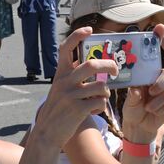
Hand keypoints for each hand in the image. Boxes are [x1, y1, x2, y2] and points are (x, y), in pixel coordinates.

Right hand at [34, 27, 117, 146]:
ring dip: (105, 93)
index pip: (66, 48)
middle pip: (93, 65)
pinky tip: (94, 110)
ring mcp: (70, 95)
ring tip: (99, 99)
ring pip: (101, 87)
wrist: (47, 133)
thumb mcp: (60, 89)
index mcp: (60, 74)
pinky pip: (100, 102)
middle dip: (109, 65)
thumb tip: (96, 66)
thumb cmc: (58, 110)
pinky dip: (101, 107)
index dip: (77, 36)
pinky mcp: (77, 109)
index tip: (89, 29)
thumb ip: (73, 77)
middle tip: (116, 70)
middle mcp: (64, 82)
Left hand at [122, 24, 163, 142]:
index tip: (159, 27)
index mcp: (147, 74)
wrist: (139, 126)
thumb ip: (134, 93)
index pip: (153, 55)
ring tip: (147, 107)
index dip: (158, 40)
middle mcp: (158, 79)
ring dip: (156, 101)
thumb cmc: (133, 109)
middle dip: (160, 82)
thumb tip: (138, 89)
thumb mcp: (130, 99)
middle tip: (151, 91)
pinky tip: (153, 112)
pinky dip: (160, 108)